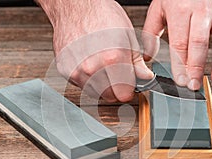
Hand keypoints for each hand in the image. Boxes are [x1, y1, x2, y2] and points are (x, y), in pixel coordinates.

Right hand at [37, 0, 153, 101]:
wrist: (75, 7)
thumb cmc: (101, 16)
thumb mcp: (127, 36)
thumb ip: (136, 62)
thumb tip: (145, 77)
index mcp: (113, 59)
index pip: (124, 94)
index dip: (129, 90)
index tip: (129, 85)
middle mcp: (93, 68)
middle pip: (110, 97)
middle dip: (116, 89)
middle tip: (117, 75)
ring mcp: (77, 71)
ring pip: (95, 93)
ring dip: (102, 85)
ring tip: (103, 66)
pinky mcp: (66, 71)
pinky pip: (81, 85)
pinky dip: (88, 79)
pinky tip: (91, 64)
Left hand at [143, 0, 211, 89]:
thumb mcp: (159, 7)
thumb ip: (151, 32)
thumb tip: (147, 57)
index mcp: (181, 11)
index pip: (180, 43)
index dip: (180, 64)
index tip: (180, 81)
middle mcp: (202, 11)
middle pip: (200, 43)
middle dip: (197, 67)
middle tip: (194, 85)